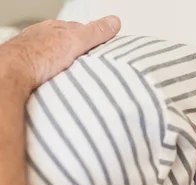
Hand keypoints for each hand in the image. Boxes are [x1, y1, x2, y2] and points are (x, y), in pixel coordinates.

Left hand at [0, 16, 120, 93]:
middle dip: (79, 53)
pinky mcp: (27, 70)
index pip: (79, 30)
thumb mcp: (75, 41)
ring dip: (66, 67)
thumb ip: (95, 33)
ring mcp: (33, 54)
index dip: (93, 39)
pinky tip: (58, 83)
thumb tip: (114, 21)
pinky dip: (54, 76)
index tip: (103, 49)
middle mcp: (42, 39)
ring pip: (55, 58)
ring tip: (76, 77)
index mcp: (54, 29)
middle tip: (91, 66)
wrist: (11, 74)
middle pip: (66, 44)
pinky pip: (46, 72)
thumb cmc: (38, 56)